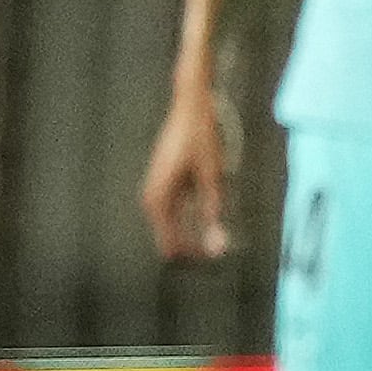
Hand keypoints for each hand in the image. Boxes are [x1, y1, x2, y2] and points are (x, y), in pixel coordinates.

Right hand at [141, 79, 234, 261]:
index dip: (193, 257)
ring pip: (172, 226)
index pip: (171, 245)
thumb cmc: (202, 140)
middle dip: (192, 249)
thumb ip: (213, 213)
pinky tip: (207, 223)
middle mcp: (151, 198)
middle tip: (219, 256)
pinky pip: (174, 212)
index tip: (217, 262)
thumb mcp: (212, 178)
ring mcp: (156, 190)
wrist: (191, 108)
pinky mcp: (164, 183)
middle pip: (170, 237)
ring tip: (215, 244)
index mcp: (159, 200)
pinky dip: (190, 221)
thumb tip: (217, 247)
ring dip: (191, 236)